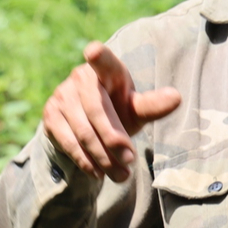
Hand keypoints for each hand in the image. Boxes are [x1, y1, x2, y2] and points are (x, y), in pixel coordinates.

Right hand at [41, 42, 181, 182]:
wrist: (87, 123)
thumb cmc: (119, 109)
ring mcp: (62, 95)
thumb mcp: (136, 108)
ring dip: (104, 158)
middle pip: (97, 111)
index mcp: (107, 69)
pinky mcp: (51, 115)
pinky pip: (68, 142)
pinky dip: (85, 161)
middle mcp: (80, 77)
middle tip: (131, 160)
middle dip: (114, 139)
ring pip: (83, 132)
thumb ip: (152, 105)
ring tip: (122, 175)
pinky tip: (99, 172)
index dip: (98, 56)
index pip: (102, 59)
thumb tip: (177, 97)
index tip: (93, 52)